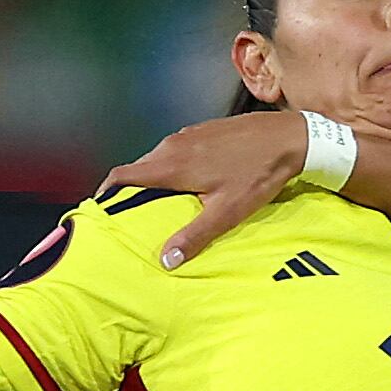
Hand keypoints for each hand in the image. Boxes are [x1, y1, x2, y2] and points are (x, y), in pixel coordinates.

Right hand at [101, 113, 310, 268]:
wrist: (288, 137)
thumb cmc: (258, 175)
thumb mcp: (227, 211)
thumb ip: (194, 235)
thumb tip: (165, 260)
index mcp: (171, 165)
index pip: (122, 175)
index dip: (106, 192)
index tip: (102, 209)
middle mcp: (172, 145)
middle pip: (138, 168)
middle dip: (130, 190)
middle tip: (132, 214)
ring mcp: (187, 134)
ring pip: (157, 159)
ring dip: (153, 178)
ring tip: (158, 202)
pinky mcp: (202, 130)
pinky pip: (175, 150)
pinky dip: (171, 167)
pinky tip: (187, 182)